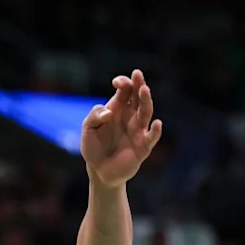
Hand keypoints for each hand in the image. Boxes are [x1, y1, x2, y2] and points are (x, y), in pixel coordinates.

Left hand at [81, 69, 162, 187]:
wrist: (98, 170)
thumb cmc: (93, 146)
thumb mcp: (88, 129)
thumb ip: (95, 116)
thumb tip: (109, 112)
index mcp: (118, 108)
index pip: (125, 90)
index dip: (123, 83)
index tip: (117, 83)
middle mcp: (131, 116)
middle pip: (138, 97)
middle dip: (138, 85)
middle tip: (137, 74)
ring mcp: (138, 130)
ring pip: (145, 112)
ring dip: (146, 101)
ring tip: (144, 90)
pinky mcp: (143, 147)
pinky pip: (151, 137)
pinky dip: (155, 131)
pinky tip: (156, 123)